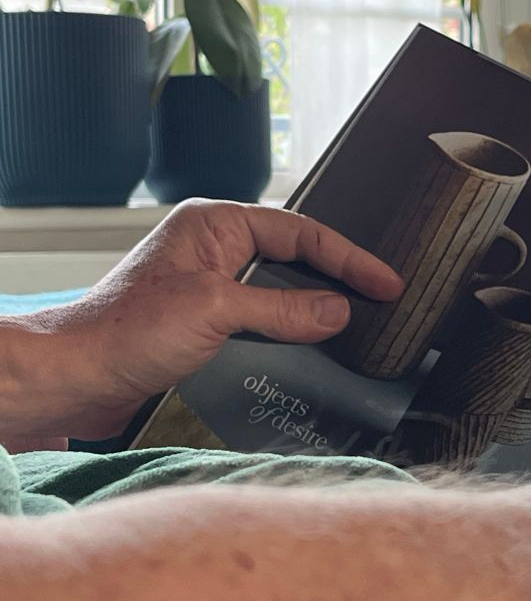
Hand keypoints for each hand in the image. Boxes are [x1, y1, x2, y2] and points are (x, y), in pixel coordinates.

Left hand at [2, 200, 402, 442]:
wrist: (75, 376)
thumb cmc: (126, 330)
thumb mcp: (216, 311)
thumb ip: (283, 310)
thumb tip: (339, 311)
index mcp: (215, 224)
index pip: (300, 233)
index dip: (348, 258)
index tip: (385, 282)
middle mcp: (214, 247)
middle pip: (295, 256)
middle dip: (339, 276)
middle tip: (383, 298)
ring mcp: (211, 283)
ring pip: (281, 288)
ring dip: (316, 306)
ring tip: (360, 321)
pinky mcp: (207, 318)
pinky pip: (265, 316)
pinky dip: (293, 329)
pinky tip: (315, 346)